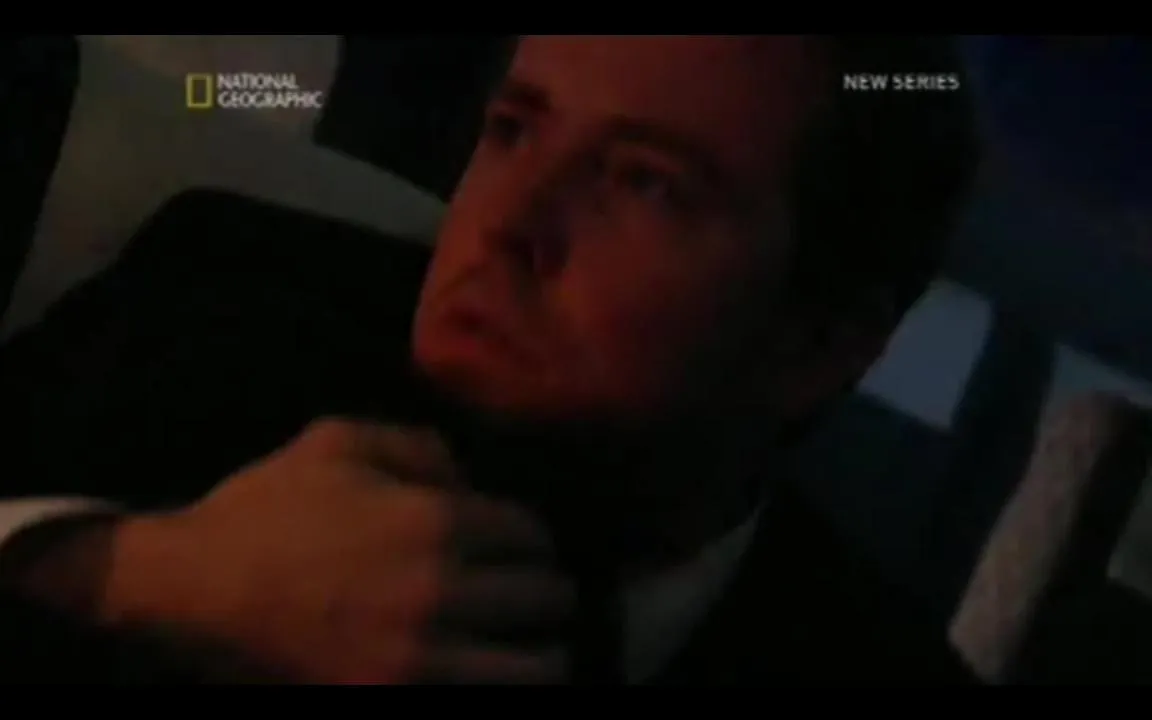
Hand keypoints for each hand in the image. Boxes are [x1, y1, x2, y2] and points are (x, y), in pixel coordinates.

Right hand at [104, 419, 572, 682]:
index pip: (532, 536)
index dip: (529, 541)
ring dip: (539, 653)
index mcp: (436, 522)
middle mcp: (443, 591)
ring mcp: (422, 659)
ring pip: (538, 668)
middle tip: (529, 596)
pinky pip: (486, 699)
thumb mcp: (335, 442)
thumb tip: (470, 478)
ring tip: (526, 648)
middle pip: (547, 598)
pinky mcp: (394, 700)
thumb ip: (418, 445)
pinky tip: (488, 674)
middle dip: (542, 592)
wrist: (189, 592)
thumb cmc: (263, 510)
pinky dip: (499, 686)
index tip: (518, 549)